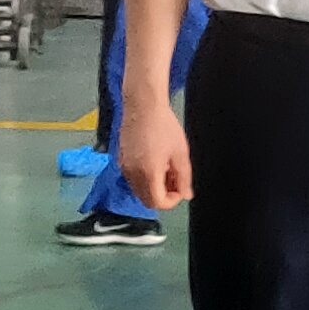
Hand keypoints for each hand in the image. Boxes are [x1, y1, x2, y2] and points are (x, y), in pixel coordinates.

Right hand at [121, 82, 190, 209]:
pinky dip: (145, 179)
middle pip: (147, 201)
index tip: (180, 190)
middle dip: (163, 196)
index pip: (158, 203)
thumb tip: (186, 194)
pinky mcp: (122, 161)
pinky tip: (156, 162)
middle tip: (175, 181)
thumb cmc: (163, 125)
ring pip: (140, 191)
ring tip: (166, 169)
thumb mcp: (180, 153)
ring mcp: (125, 168)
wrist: (143, 105)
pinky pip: (133, 179)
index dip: (172, 201)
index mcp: (148, 173)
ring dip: (154, 188)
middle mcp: (133, 174)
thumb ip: (184, 178)